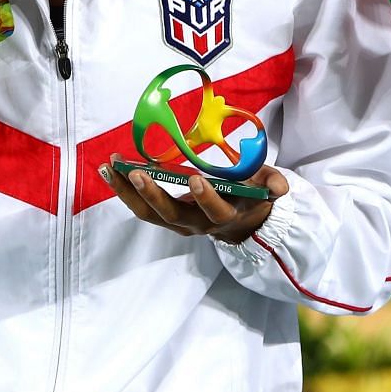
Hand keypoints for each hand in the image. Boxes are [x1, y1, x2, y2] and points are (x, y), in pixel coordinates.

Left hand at [98, 163, 288, 243]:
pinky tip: (110, 170)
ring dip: (127, 192)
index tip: (196, 179)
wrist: (239, 220)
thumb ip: (273, 184)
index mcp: (225, 214)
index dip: (206, 198)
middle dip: (154, 195)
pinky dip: (124, 190)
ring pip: (149, 213)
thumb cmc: (251, 194)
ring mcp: (178, 222)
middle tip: (136, 173)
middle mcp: (198, 224)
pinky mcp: (163, 216)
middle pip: (172, 216)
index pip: (215, 211)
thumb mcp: (266, 187)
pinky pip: (140, 207)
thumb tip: (280, 188)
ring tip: (110, 168)